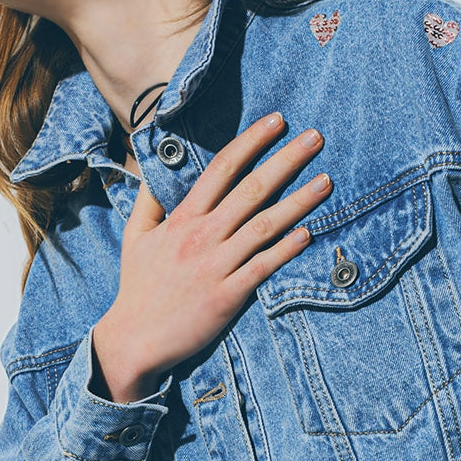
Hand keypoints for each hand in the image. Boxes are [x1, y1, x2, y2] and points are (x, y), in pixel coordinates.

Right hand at [93, 113, 329, 400]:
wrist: (133, 340)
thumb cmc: (138, 288)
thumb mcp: (135, 237)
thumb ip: (149, 200)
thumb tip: (156, 165)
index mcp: (182, 218)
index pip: (221, 168)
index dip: (251, 141)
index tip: (276, 121)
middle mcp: (202, 236)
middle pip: (252, 189)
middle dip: (286, 160)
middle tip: (315, 138)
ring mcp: (216, 266)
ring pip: (264, 225)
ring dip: (298, 202)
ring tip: (326, 181)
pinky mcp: (227, 296)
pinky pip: (262, 267)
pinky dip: (285, 249)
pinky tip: (308, 233)